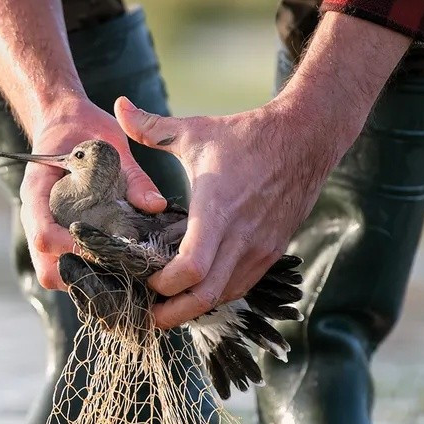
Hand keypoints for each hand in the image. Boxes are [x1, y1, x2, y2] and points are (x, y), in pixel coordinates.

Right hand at [23, 99, 167, 289]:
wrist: (63, 120)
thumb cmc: (83, 128)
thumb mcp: (108, 145)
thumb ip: (132, 176)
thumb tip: (156, 205)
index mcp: (38, 191)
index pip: (42, 234)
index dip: (70, 247)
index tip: (102, 244)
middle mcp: (36, 216)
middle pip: (45, 267)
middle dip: (79, 275)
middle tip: (115, 267)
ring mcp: (45, 228)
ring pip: (52, 273)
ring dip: (82, 277)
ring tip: (117, 269)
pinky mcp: (56, 233)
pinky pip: (62, 265)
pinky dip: (85, 270)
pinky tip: (113, 263)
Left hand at [114, 96, 342, 328]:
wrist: (306, 138)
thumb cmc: (245, 135)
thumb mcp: (194, 130)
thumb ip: (149, 126)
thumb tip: (117, 106)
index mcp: (217, 209)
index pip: (192, 269)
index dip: (165, 285)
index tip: (144, 280)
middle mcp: (240, 236)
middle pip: (206, 297)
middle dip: (174, 313)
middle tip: (149, 317)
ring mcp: (260, 248)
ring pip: (225, 297)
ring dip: (195, 307)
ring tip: (167, 307)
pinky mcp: (272, 251)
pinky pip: (242, 286)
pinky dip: (217, 295)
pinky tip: (197, 291)